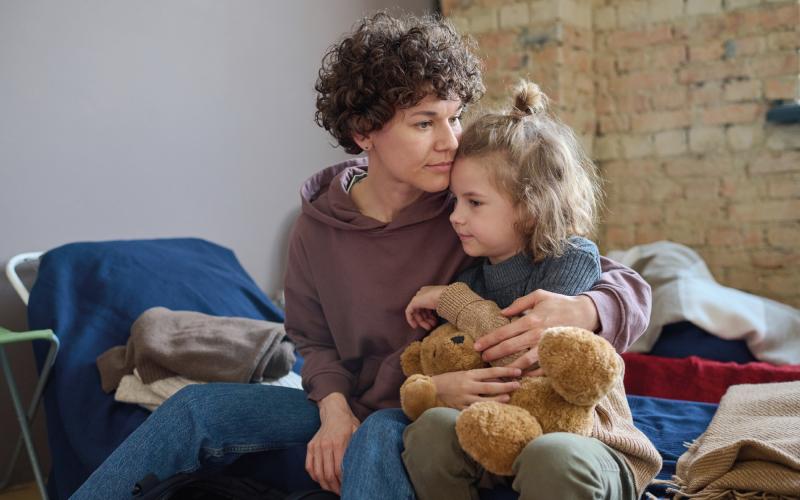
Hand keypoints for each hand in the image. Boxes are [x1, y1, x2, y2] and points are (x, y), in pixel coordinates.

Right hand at [306, 393, 359, 493]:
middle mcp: (325, 445)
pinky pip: (309, 466)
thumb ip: (359, 446)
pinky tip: (321, 481)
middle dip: (334, 487)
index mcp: (338, 442)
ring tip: (332, 490)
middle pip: (327, 474)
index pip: (338, 469)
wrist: (333, 411)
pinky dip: (314, 476)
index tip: (348, 487)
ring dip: (324, 485)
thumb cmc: (348, 423)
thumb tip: (364, 462)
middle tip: (341, 492)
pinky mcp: (310, 446)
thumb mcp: (358, 431)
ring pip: (317, 473)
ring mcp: (316, 446)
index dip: (342, 482)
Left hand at [405, 285, 446, 329]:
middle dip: (427, 319)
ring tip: (429, 328)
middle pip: (422, 309)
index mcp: (430, 292)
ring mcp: (418, 296)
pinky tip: (415, 326)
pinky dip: (411, 319)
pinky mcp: (414, 301)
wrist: (447, 297)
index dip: (430, 315)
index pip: (427, 305)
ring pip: (417, 311)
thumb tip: (438, 316)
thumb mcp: (444, 305)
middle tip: (432, 326)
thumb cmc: (450, 301)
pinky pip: (409, 311)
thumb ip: (439, 309)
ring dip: (422, 321)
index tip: (435, 322)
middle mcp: (423, 293)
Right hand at [431, 366, 521, 408]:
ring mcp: (464, 398)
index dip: (506, 371)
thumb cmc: (449, 380)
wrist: (431, 389)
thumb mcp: (464, 374)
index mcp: (469, 374)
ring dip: (498, 399)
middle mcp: (467, 385)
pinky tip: (493, 412)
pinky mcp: (460, 408)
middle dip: (506, 386)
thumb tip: (498, 379)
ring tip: (509, 397)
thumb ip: (479, 377)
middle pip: (491, 386)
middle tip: (518, 385)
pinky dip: (485, 410)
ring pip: (485, 400)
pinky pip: (475, 410)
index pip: (491, 372)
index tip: (518, 371)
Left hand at [473, 290, 598, 372]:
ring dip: (509, 367)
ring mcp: (548, 346)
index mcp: (531, 319)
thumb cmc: (560, 303)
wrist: (586, 312)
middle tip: (482, 358)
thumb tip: (502, 312)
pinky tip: (521, 376)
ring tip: (498, 372)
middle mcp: (537, 334)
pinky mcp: (557, 353)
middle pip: (510, 347)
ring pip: (525, 361)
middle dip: (493, 353)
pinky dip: (531, 374)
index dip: (489, 340)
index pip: (504, 332)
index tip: (477, 346)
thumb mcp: (539, 295)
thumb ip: (519, 303)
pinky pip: (543, 368)